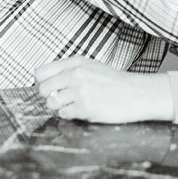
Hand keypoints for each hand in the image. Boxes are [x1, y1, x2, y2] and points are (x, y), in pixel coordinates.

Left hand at [35, 58, 173, 122]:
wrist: (137, 93)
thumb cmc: (114, 83)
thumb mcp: (90, 67)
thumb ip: (68, 71)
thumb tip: (43, 82)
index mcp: (75, 63)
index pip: (40, 73)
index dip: (41, 83)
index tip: (50, 89)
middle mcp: (75, 74)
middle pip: (42, 89)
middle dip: (49, 97)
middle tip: (62, 100)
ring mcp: (80, 90)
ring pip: (51, 103)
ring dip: (59, 108)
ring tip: (73, 105)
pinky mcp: (85, 107)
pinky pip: (63, 114)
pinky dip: (70, 115)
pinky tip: (82, 111)